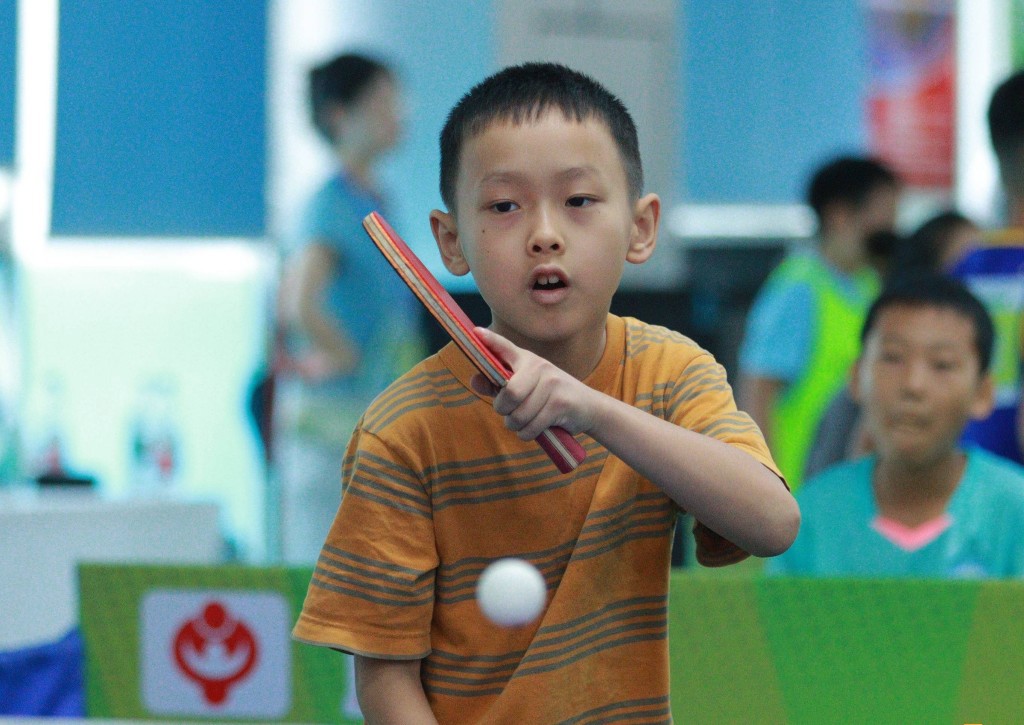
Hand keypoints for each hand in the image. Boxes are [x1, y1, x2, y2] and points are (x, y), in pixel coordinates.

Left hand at [472, 327, 597, 440]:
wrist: (589, 407)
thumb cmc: (550, 397)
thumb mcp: (526, 387)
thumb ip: (498, 385)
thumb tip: (474, 381)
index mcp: (527, 359)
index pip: (505, 347)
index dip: (490, 341)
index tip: (475, 332)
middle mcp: (539, 366)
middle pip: (510, 393)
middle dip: (504, 410)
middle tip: (510, 413)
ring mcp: (552, 383)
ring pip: (518, 415)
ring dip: (516, 426)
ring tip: (526, 421)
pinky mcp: (561, 403)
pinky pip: (530, 427)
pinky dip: (528, 434)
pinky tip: (538, 427)